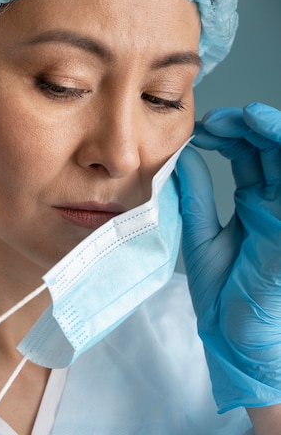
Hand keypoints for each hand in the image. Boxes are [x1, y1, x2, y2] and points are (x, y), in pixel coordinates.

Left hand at [176, 102, 280, 411]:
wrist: (234, 339)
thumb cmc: (221, 293)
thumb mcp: (200, 235)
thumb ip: (195, 196)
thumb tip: (184, 156)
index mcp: (256, 205)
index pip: (250, 157)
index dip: (231, 135)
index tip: (202, 126)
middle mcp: (277, 205)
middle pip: (271, 150)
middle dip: (248, 127)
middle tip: (217, 119)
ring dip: (273, 133)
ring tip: (245, 117)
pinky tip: (266, 135)